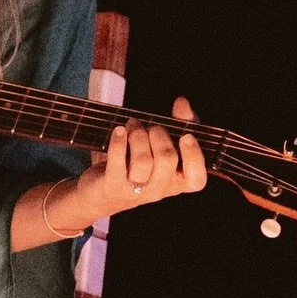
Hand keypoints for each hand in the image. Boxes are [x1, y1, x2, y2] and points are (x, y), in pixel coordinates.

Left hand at [73, 95, 207, 220]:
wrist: (100, 194)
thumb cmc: (136, 165)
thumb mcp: (159, 149)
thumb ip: (177, 126)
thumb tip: (183, 104)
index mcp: (176, 182)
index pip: (196, 180)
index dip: (194, 157)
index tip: (187, 136)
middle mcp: (158, 190)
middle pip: (167, 160)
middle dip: (158, 134)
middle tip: (148, 127)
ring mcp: (135, 191)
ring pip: (143, 161)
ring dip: (137, 135)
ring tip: (131, 126)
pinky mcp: (112, 186)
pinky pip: (117, 162)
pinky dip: (118, 142)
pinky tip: (118, 131)